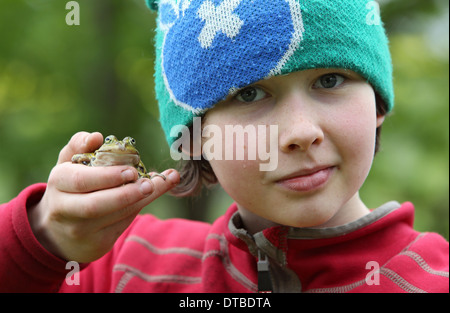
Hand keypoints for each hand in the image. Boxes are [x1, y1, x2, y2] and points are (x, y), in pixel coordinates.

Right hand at [28, 132, 179, 262]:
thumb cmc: (69, 188)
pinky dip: (139, 208)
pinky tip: (152, 194)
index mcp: (59, 183)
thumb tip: (96, 137)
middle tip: (148, 183)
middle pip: (96, 205)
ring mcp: (81, 230)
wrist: (58, 231)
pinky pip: (122, 225)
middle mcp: (66, 209)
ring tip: (157, 185)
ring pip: (115, 216)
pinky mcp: (97, 243)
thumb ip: (79, 145)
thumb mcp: (68, 164)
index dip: (108, 176)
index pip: (81, 180)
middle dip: (126, 194)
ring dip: (140, 200)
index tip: (132, 170)